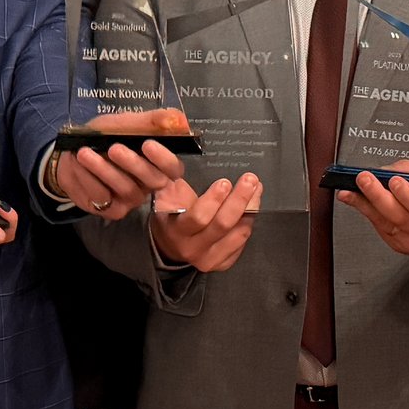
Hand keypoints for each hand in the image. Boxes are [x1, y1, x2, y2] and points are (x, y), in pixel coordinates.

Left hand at [49, 129, 185, 220]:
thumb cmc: (104, 137)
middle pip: (154, 180)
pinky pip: (104, 197)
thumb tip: (180, 121)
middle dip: (133, 163)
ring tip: (84, 153)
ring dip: (104, 169)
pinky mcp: (112, 210)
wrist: (70, 154)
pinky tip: (79, 164)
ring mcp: (132, 199)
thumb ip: (153, 121)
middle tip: (114, 148)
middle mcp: (150, 184)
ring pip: (127, 189)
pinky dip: (89, 178)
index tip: (148, 144)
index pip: (174, 168)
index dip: (164, 159)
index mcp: (159, 163)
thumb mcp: (126, 122)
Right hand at [147, 172, 262, 272]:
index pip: (198, 217)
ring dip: (250, 210)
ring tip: (256, 189)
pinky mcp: (223, 263)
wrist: (170, 245)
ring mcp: (210, 259)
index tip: (224, 182)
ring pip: (238, 234)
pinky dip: (249, 222)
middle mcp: (194, 249)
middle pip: (223, 225)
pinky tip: (252, 207)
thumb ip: (163, 170)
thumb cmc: (170, 212)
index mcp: (178, 231)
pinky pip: (242, 242)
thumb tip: (152, 145)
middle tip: (250, 180)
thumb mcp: (164, 192)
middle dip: (239, 200)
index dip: (214, 200)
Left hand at [337, 166, 408, 258]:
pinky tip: (352, 198)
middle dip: (378, 195)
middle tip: (364, 179)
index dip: (408, 195)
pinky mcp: (396, 244)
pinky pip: (377, 226)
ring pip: (384, 222)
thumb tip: (391, 169)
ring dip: (363, 203)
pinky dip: (364, 210)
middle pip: (399, 216)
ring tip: (349, 189)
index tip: (395, 180)